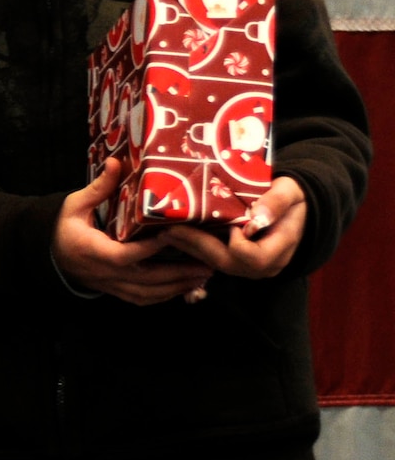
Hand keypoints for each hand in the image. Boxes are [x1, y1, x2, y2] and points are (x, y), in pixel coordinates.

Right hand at [53, 160, 213, 304]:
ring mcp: (111, 285)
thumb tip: (115, 162)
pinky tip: (183, 287)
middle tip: (207, 264)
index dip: (153, 247)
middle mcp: (106, 273)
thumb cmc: (63, 228)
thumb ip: (98, 188)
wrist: (48, 255)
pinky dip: (165, 296)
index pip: (128, 254)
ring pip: (149, 294)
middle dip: (179, 274)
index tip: (176, 234)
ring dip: (177, 288)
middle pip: (147, 280)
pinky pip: (143, 299)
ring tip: (203, 276)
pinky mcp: (115, 290)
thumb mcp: (74, 205)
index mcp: (95, 252)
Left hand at [160, 176, 305, 279]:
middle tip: (170, 229)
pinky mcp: (235, 261)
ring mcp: (247, 266)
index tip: (229, 224)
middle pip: (226, 262)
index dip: (236, 244)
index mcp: (280, 250)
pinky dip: (193, 246)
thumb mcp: (290, 192)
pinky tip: (173, 234)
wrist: (294, 207)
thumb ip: (276, 202)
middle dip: (197, 245)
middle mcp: (263, 265)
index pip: (252, 257)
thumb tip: (257, 216)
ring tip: (165, 231)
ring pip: (214, 263)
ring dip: (188, 247)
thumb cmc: (293, 197)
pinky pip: (211, 258)